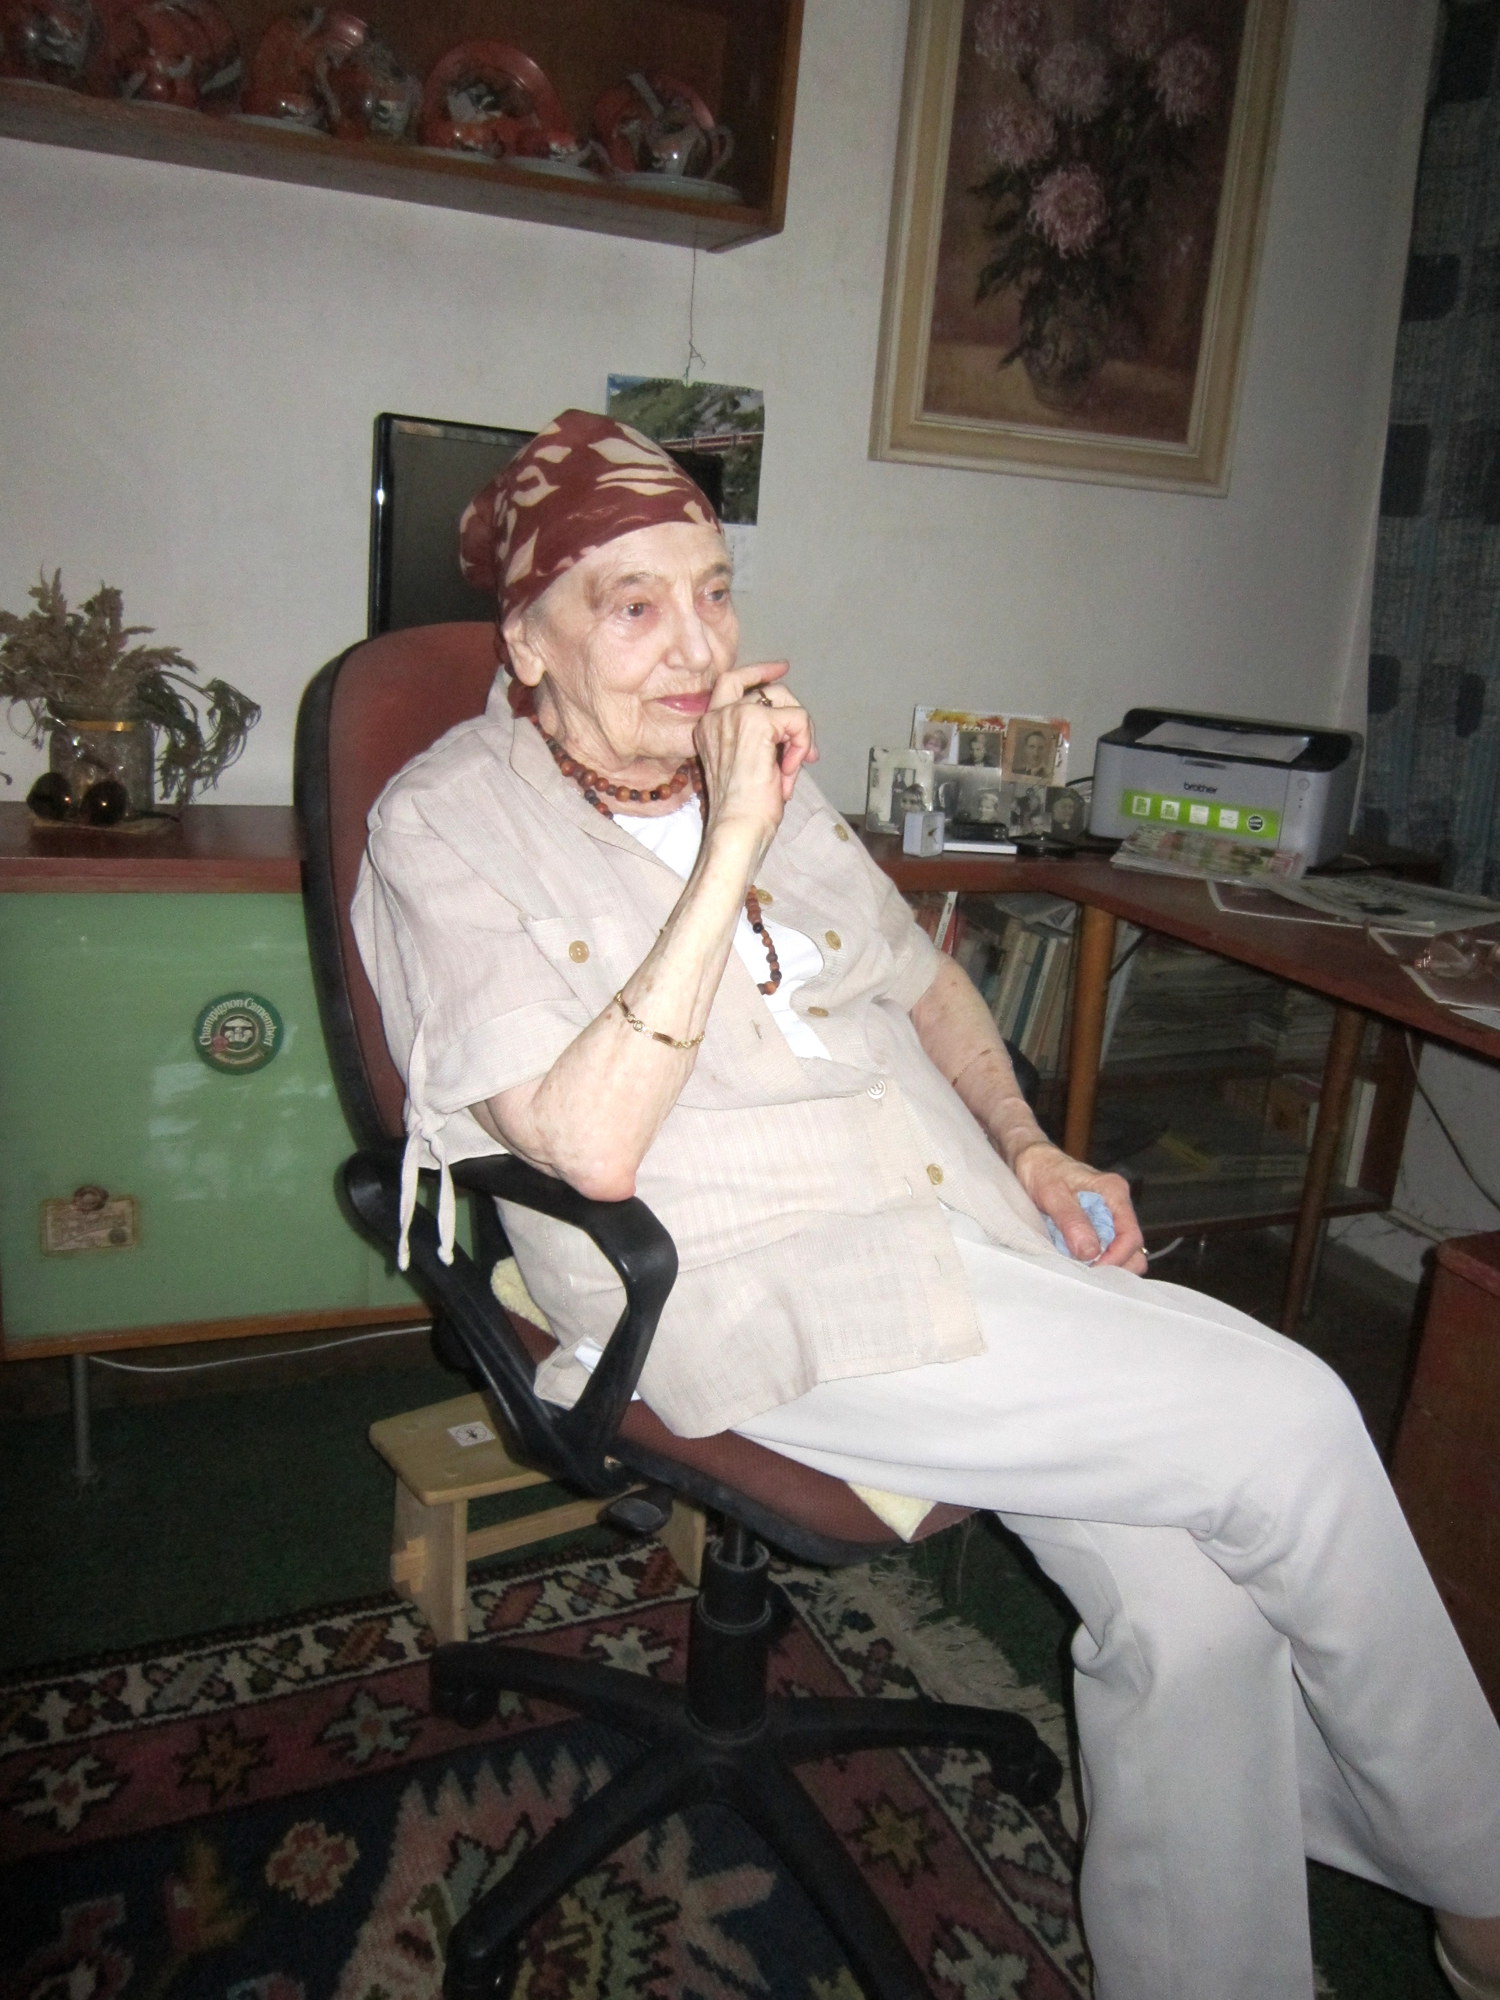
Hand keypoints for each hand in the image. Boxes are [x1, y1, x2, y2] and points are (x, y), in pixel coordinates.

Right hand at [695, 662, 816, 834]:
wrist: (737, 827)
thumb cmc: (742, 809)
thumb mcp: (749, 764)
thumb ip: (761, 739)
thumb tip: (793, 729)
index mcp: (709, 726)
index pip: (732, 682)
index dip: (760, 672)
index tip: (782, 668)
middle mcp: (717, 716)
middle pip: (768, 688)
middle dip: (794, 714)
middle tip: (804, 751)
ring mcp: (735, 715)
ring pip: (787, 703)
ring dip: (799, 738)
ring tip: (789, 771)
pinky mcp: (756, 722)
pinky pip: (798, 720)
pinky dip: (801, 745)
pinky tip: (788, 771)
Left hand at [1010, 1140, 1147, 1273]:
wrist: (1029, 1160)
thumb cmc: (1041, 1170)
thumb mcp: (1053, 1193)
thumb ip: (1072, 1220)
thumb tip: (1091, 1252)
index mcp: (1114, 1193)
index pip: (1131, 1236)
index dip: (1116, 1258)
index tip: (1093, 1271)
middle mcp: (1116, 1207)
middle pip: (1132, 1249)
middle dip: (1114, 1267)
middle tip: (1084, 1274)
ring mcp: (1108, 1218)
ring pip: (1120, 1253)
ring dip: (1103, 1266)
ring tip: (1077, 1268)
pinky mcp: (1096, 1227)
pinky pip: (1103, 1251)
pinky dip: (1092, 1260)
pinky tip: (1073, 1261)